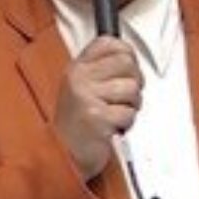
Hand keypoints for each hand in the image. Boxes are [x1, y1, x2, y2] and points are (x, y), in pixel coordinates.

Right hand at [53, 36, 142, 179]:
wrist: (64, 155)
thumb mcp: (80, 88)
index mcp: (77, 68)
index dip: (127, 54)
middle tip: (125, 97)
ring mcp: (87, 97)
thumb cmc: (76, 124)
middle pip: (127, 63)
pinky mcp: (97, 118)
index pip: (109, 43)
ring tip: (116, 114)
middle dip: (134, 81)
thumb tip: (129, 56)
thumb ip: (100, 70)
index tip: (126, 69)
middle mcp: (80, 78)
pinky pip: (129, 113)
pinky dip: (126, 124)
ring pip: (132, 89)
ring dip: (131, 106)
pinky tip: (112, 127)